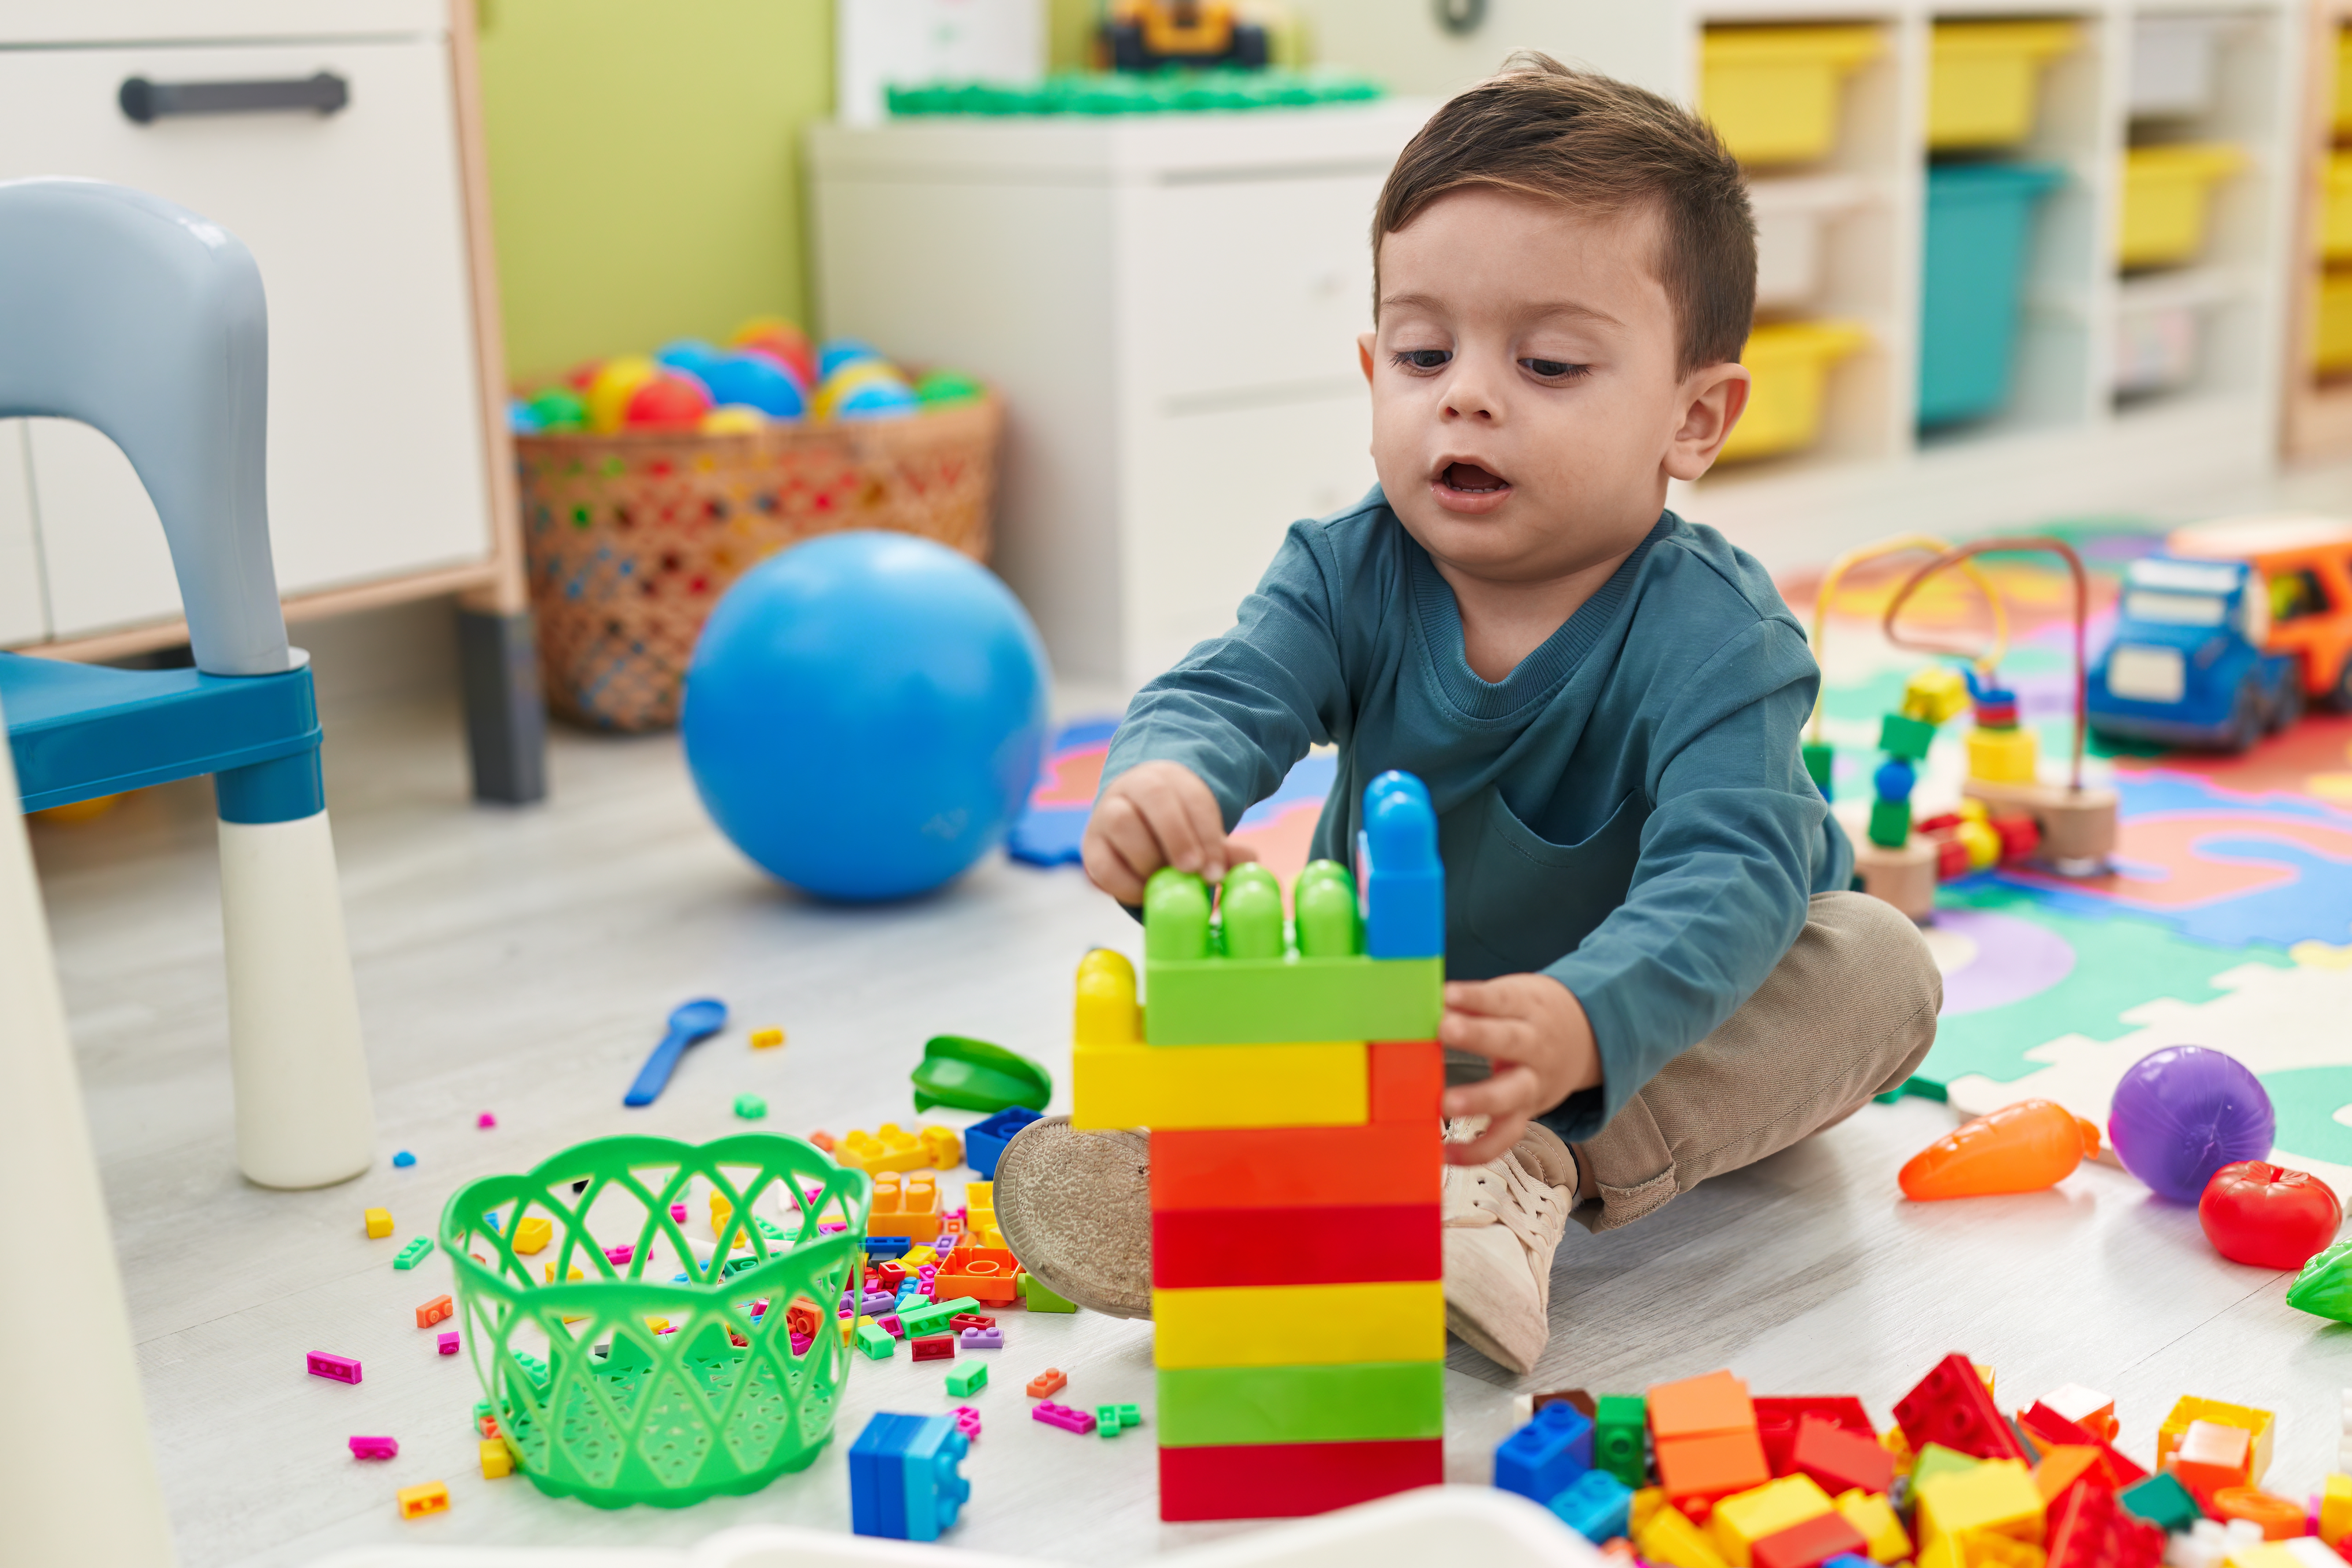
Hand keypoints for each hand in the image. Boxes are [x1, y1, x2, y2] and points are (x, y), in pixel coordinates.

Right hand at [1082, 760, 1260, 904]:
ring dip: (1148, 857)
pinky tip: (1144, 894)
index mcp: (1170, 779)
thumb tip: (1248, 860)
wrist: (1133, 821)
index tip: (1216, 870)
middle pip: (1155, 796)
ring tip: (1167, 885)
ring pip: (1121, 822)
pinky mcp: (1092, 846)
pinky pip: (1100, 863)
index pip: (1193, 798)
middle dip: (1177, 836)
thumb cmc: (1175, 831)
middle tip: (1193, 871)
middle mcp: (1135, 788)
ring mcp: (1107, 813)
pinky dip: (1123, 883)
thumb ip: (1221, 848)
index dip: (1207, 834)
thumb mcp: (1199, 833)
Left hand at [1439, 973, 1600, 1164]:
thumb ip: (1474, 1002)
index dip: (1474, 997)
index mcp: (1529, 1008)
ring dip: (1479, 1100)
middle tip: (1446, 1030)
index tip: (1447, 994)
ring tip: (1447, 1104)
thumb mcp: (1513, 997)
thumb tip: (1428, 1002)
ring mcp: (1533, 1083)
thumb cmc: (1532, 1014)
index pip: (1501, 998)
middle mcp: (1535, 1046)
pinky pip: (1505, 1135)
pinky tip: (1448, 1154)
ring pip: (1510, 1094)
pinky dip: (1478, 1149)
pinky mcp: (1527, 1112)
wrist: (1587, 1037)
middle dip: (1477, 1036)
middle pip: (1510, 1041)